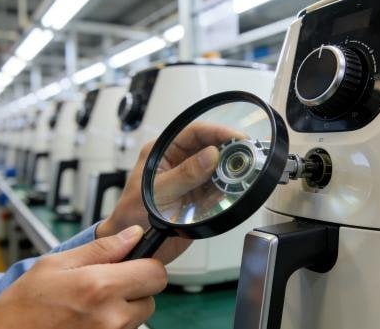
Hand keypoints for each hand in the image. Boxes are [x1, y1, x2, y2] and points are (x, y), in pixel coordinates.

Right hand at [0, 226, 165, 328]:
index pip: (155, 273)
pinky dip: (113, 325)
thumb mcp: (55, 264)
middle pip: (151, 298)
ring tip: (91, 305)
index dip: (146, 265)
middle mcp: (111, 317)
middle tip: (108, 285)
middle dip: (135, 288)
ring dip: (124, 309)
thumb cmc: (21, 307)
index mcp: (100, 287)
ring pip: (138, 317)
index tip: (132, 264)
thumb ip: (101, 249)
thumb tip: (134, 234)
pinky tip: (88, 320)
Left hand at [98, 122, 243, 263]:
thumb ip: (184, 174)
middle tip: (248, 154)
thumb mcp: (157, 192)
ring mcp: (191, 180)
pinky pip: (220, 189)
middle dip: (229, 149)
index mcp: (163, 152)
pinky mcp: (200, 197)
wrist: (134, 247)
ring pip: (218, 168)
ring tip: (246, 172)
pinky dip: (230, 189)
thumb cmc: (132, 215)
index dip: (217, 132)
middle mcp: (179, 162)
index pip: (194, 132)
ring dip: (232, 170)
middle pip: (211, 147)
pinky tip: (238, 189)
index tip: (236, 137)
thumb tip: (211, 154)